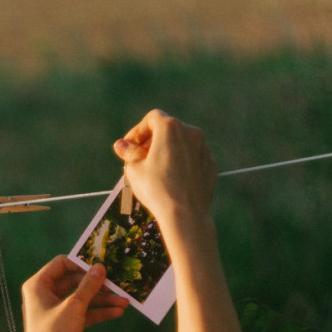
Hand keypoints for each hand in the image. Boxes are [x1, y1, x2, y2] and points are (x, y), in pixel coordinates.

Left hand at [0, 256, 127, 331]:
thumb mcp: (74, 307)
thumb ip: (88, 286)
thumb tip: (100, 267)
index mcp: (38, 285)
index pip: (61, 264)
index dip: (81, 264)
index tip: (101, 267)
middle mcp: (44, 294)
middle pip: (75, 281)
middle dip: (97, 285)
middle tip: (118, 286)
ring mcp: (55, 309)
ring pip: (81, 297)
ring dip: (102, 299)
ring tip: (124, 302)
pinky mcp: (64, 322)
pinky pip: (83, 312)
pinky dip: (98, 312)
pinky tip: (117, 312)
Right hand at [112, 109, 216, 228]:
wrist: (186, 213)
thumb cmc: (157, 189)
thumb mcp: (134, 169)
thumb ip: (128, 153)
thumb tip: (121, 145)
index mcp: (170, 128)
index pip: (152, 118)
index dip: (137, 131)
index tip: (129, 146)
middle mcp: (191, 132)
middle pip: (168, 128)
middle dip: (152, 140)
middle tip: (139, 158)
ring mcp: (203, 148)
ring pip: (181, 143)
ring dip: (167, 151)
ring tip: (154, 170)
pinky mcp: (210, 164)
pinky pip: (192, 157)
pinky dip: (180, 162)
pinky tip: (171, 179)